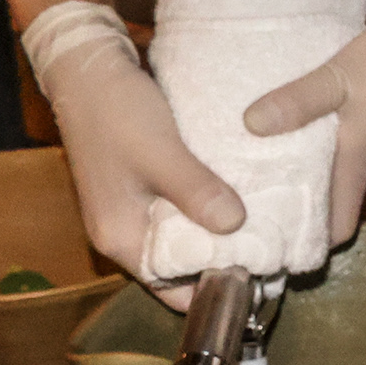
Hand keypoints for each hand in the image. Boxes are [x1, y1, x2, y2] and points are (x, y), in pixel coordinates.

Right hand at [18, 0, 244, 286]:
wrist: (89, 72)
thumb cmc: (118, 113)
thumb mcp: (160, 152)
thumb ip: (194, 191)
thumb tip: (236, 226)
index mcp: (122, 239)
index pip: (175, 293)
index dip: (217, 288)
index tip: (264, 274)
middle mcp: (124, 235)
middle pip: (182, 270)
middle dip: (224, 262)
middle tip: (276, 248)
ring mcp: (132, 212)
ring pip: (184, 240)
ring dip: (219, 236)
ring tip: (267, 226)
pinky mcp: (142, 189)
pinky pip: (180, 214)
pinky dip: (208, 212)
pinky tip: (241, 199)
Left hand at [242, 0, 365, 249]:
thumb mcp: (343, 77)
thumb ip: (299, 101)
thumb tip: (249, 125)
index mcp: (353, 162)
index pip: (336, 230)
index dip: (306, 241)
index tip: (268, 237)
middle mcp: (363, 160)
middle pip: (326, 201)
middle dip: (291, 201)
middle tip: (244, 191)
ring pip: (330, 170)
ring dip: (299, 167)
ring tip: (254, 152)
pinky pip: (338, 142)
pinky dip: (313, 138)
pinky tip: (290, 114)